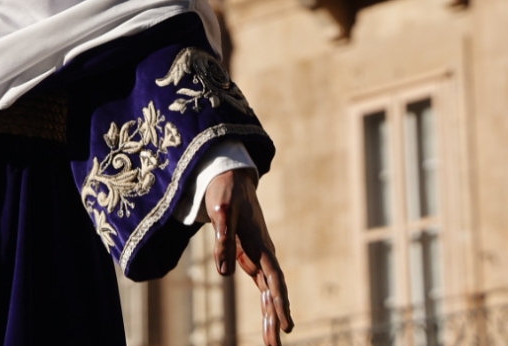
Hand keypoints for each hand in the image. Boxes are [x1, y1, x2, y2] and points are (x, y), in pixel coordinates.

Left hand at [207, 168, 293, 345]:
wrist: (232, 178)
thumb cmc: (226, 192)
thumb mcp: (221, 211)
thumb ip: (222, 240)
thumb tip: (223, 274)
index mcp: (259, 242)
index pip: (273, 277)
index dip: (280, 301)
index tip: (287, 325)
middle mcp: (263, 252)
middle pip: (273, 290)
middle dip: (275, 318)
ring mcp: (259, 255)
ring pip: (268, 291)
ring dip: (270, 316)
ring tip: (272, 344)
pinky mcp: (251, 256)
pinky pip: (261, 284)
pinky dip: (265, 302)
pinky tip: (269, 322)